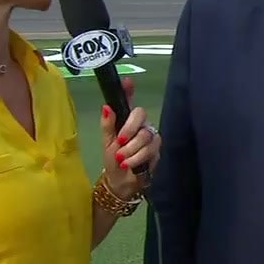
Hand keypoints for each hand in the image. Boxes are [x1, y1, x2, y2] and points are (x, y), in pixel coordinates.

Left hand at [100, 77, 160, 199]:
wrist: (122, 182)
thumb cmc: (112, 161)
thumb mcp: (106, 143)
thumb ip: (107, 124)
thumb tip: (106, 106)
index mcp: (125, 120)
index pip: (128, 101)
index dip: (128, 90)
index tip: (127, 81)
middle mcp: (140, 125)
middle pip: (141, 114)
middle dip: (129, 129)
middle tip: (120, 141)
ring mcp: (150, 136)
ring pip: (145, 135)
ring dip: (131, 149)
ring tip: (122, 159)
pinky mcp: (157, 150)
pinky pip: (150, 149)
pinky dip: (137, 158)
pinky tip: (130, 164)